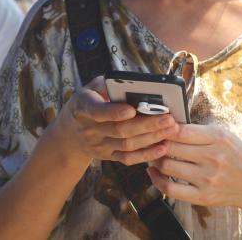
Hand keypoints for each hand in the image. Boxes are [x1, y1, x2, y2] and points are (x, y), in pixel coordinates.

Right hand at [49, 76, 173, 167]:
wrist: (70, 133)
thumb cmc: (89, 101)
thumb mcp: (91, 87)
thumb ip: (109, 83)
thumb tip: (133, 82)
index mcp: (84, 107)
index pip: (98, 111)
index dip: (115, 112)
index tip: (132, 109)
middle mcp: (90, 129)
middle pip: (120, 130)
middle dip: (147, 124)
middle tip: (169, 118)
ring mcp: (99, 145)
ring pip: (127, 145)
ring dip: (152, 138)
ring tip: (172, 129)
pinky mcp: (108, 156)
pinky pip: (128, 158)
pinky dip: (146, 155)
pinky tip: (163, 147)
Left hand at [147, 123, 241, 211]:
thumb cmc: (238, 156)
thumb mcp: (225, 136)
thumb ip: (200, 131)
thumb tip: (169, 125)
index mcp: (218, 138)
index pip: (181, 130)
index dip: (164, 128)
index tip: (156, 127)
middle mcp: (213, 157)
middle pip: (171, 147)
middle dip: (157, 143)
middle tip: (151, 140)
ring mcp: (207, 178)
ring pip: (167, 166)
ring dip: (155, 159)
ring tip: (153, 155)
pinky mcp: (202, 196)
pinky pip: (170, 188)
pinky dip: (157, 180)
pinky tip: (154, 173)